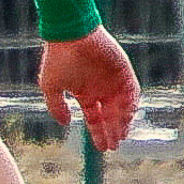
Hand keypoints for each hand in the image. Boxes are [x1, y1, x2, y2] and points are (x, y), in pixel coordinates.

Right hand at [39, 25, 138, 151]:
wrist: (71, 34)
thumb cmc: (58, 59)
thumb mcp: (50, 86)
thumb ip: (56, 105)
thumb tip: (64, 123)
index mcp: (84, 93)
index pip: (94, 118)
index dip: (98, 133)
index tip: (102, 148)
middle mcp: (100, 89)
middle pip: (110, 116)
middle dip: (112, 132)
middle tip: (114, 146)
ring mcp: (113, 81)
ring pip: (123, 107)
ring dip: (123, 122)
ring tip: (121, 135)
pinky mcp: (124, 71)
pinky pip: (132, 91)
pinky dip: (131, 104)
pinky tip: (127, 116)